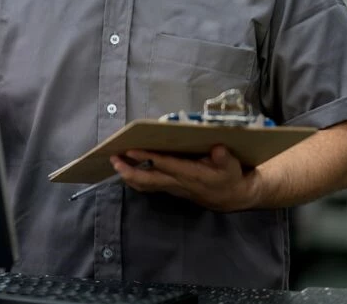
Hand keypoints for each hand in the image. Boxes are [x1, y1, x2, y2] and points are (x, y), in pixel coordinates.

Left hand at [109, 146, 260, 211]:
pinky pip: (148, 186)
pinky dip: (135, 178)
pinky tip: (126, 168)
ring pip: (145, 185)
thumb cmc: (230, 176)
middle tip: (113, 159)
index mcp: (192, 175)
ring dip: (128, 175)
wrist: (231, 198)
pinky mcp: (169, 189)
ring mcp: (172, 188)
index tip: (132, 150)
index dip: (148, 158)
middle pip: (148, 180)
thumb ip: (224, 157)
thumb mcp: (232, 165)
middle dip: (129, 171)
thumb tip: (217, 148)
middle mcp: (178, 183)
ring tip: (115, 162)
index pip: (165, 165)